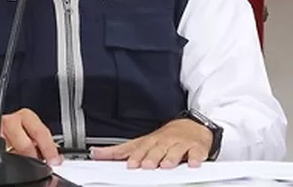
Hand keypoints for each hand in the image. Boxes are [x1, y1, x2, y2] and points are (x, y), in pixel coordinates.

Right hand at [0, 108, 62, 164]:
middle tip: (36, 164)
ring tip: (19, 162)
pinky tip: (4, 161)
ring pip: (9, 149)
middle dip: (32, 156)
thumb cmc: (15, 132)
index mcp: (26, 117)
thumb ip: (44, 143)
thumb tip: (58, 158)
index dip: (49, 148)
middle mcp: (11, 120)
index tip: (54, 160)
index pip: (41, 132)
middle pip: (25, 143)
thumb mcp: (30, 132)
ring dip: (15, 158)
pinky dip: (0, 160)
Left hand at [90, 119, 212, 168]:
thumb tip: (96, 153)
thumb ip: (119, 150)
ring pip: (176, 150)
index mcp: (151, 141)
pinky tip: (193, 163)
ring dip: (171, 157)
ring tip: (166, 165)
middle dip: (152, 157)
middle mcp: (165, 142)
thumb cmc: (164, 138)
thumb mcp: (142, 142)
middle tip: (147, 165)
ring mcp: (181, 144)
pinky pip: (196, 153)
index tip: (130, 164)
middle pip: (158, 149)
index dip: (136, 156)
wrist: (193, 126)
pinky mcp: (196, 148)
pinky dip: (195, 157)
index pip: (141, 148)